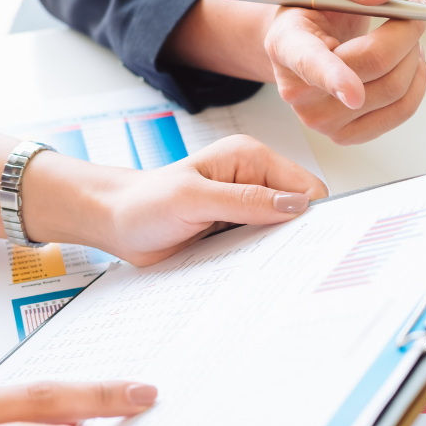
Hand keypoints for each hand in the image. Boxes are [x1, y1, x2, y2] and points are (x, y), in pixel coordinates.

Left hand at [25, 135, 328, 265]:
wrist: (115, 222)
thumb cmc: (144, 203)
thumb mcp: (192, 199)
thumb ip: (245, 201)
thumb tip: (295, 205)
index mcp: (251, 158)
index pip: (304, 186)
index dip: (311, 214)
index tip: (307, 242)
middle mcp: (254, 179)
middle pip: (299, 210)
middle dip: (295, 234)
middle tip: (280, 258)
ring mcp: (247, 205)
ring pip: (284, 231)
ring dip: (275, 249)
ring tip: (257, 263)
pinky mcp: (238, 228)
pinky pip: (264, 245)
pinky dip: (260, 257)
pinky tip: (247, 266)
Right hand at [262, 0, 425, 143]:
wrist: (307, 44)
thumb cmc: (316, 9)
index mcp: (286, 45)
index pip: (311, 64)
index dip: (334, 78)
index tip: (353, 94)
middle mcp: (297, 91)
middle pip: (374, 66)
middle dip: (406, 34)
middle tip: (414, 16)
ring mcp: (320, 120)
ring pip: (395, 88)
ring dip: (414, 56)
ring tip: (405, 38)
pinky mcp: (346, 135)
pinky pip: (402, 111)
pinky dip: (416, 82)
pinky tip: (405, 64)